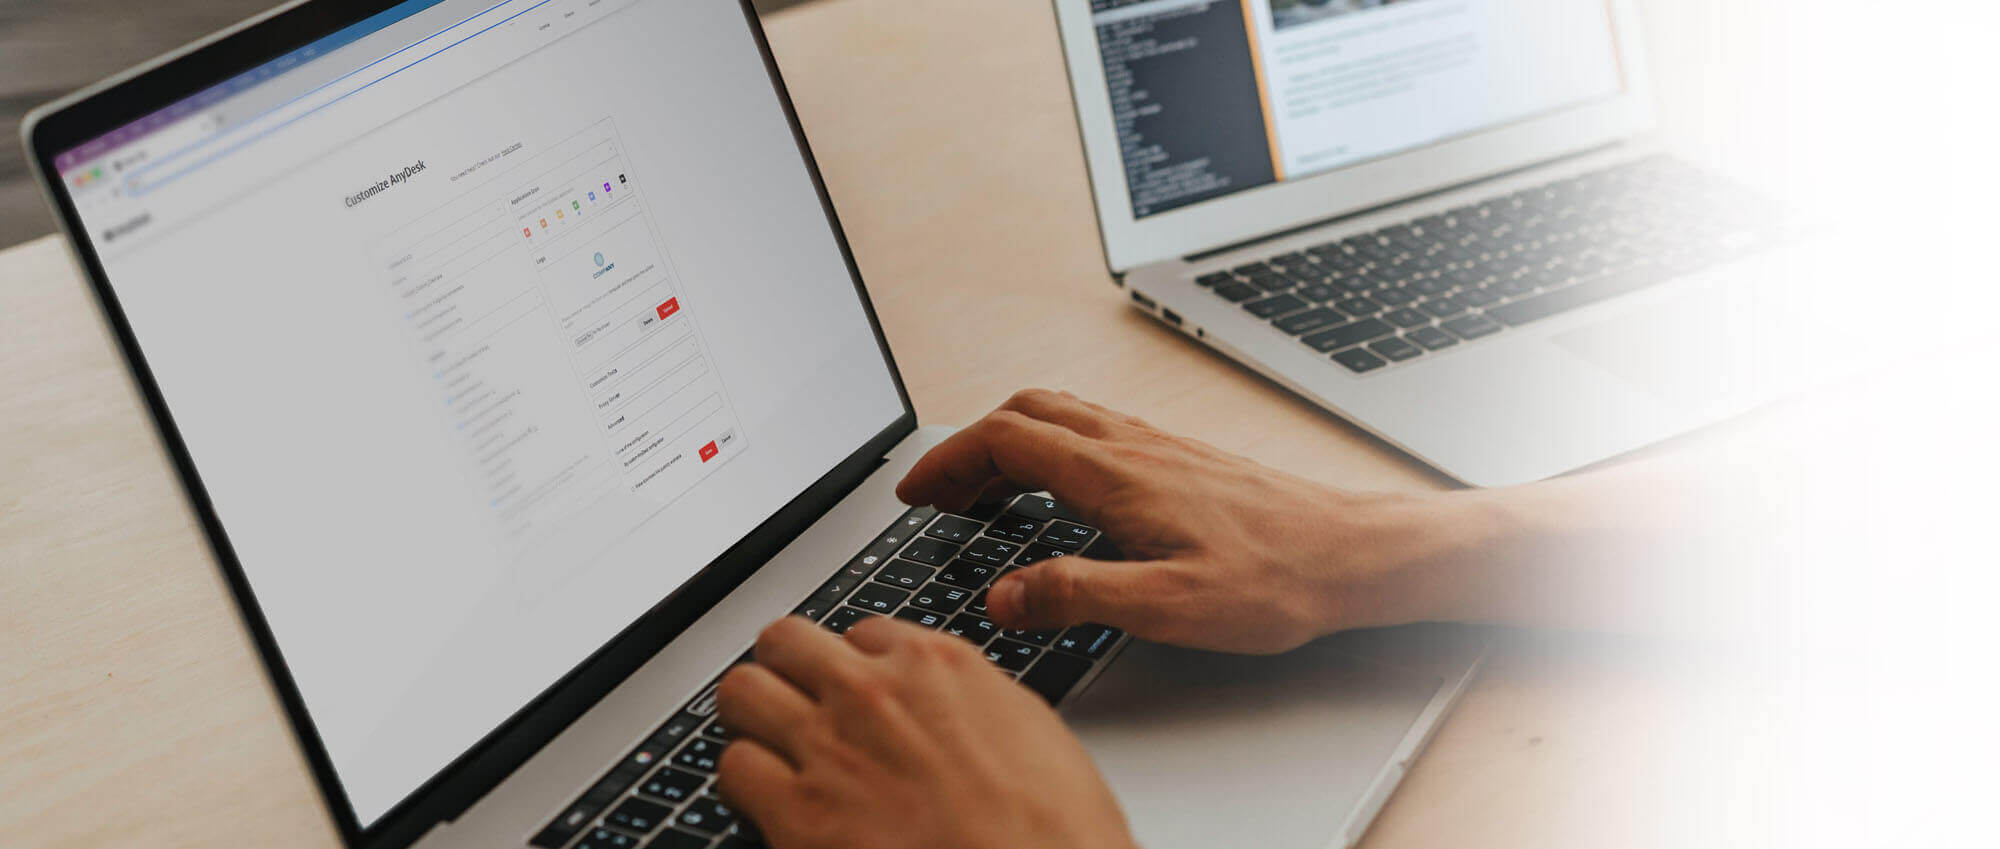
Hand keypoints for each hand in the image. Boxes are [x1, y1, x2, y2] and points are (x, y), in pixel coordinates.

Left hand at [715, 615, 1137, 848]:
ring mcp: (830, 746)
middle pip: (783, 642)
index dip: (853, 668)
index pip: (858, 632)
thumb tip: (939, 701)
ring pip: (741, 694)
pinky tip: (773, 804)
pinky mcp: (799, 813)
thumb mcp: (1028, 728)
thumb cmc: (1055, 831)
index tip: (856, 693)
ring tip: (772, 752)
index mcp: (936, 663)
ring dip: (754, 722)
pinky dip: (746, 784)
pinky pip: (732, 769)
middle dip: (785, 673)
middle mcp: (874, 691)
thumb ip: (967, 698)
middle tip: (794, 706)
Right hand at [895, 389, 1497, 653]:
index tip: (916, 493)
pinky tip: (1057, 490)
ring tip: (981, 492)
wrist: (1351, 554)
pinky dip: (1048, 448)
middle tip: (938, 493)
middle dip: (968, 446)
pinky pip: (1091, 431)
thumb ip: (1078, 594)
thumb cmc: (1274, 579)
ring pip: (1059, 416)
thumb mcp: (1167, 605)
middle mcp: (1133, 446)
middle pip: (1024, 413)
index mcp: (1117, 475)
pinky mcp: (1177, 459)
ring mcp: (1156, 447)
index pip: (1006, 439)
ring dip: (1006, 442)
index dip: (948, 461)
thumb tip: (1004, 595)